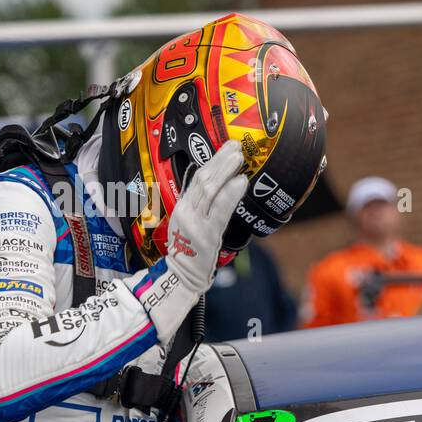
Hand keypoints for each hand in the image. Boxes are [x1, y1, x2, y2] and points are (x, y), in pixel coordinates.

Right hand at [134, 141, 246, 344]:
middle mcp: (187, 211)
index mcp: (183, 206)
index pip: (197, 178)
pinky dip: (230, 195)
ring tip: (239, 158)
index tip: (227, 148)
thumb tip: (219, 183)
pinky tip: (240, 183)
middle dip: (221, 160)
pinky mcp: (206, 235)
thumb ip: (201, 203)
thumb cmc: (189, 250)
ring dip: (226, 171)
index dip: (213, 161)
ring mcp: (195, 222)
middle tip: (236, 146)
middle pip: (204, 179)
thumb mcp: (190, 221)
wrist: (181, 276)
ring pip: (209, 191)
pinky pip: (219, 211)